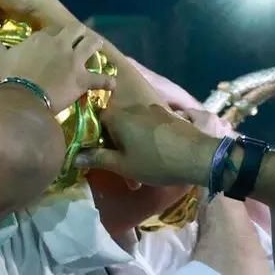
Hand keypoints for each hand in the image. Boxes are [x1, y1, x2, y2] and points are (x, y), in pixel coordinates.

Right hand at [0, 26, 114, 114]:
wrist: (22, 97)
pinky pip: (101, 79)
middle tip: (78, 40)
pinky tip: (112, 84)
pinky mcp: (82, 80)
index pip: (51, 31)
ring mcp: (74, 61)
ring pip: (93, 45)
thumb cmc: (9, 77)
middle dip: (79, 34)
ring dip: (95, 47)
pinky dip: (107, 82)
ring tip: (96, 49)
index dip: (52, 37)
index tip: (49, 44)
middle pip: (77, 30)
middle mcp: (61, 45)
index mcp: (42, 39)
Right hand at [73, 102, 215, 189]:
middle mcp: (134, 108)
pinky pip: (150, 125)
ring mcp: (154, 110)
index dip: (96, 135)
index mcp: (119, 117)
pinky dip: (147, 137)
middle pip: (116, 121)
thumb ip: (98, 159)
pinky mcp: (169, 116)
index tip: (98, 150)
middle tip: (119, 160)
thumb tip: (75, 157)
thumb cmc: (156, 162)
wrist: (199, 157)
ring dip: (133, 139)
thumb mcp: (123, 166)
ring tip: (139, 160)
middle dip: (115, 139)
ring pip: (134, 124)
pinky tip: (155, 153)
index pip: (97, 119)